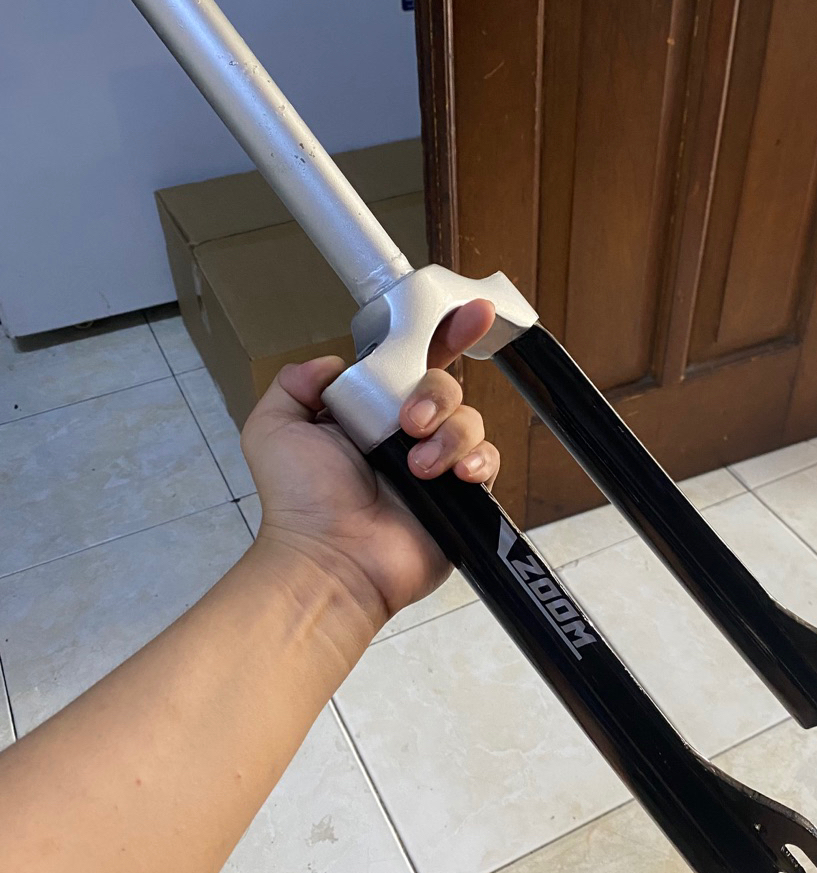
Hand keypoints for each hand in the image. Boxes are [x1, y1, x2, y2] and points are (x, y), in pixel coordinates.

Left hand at [240, 300, 498, 629]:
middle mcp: (405, 434)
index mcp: (369, 412)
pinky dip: (477, 461)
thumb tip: (330, 364)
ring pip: (469, 419)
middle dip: (432, 396)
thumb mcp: (272, 429)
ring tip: (417, 465)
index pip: (411, 360)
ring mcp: (435, 464)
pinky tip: (454, 475)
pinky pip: (487, 460)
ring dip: (447, 435)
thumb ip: (294, 384)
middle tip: (407, 423)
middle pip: (444, 385)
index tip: (468, 313)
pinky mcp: (459, 496)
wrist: (330, 559)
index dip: (441, 333)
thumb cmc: (300, 504)